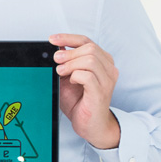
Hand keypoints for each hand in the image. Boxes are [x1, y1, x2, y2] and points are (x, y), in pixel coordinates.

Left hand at [50, 33, 120, 149]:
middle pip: (90, 48)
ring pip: (90, 59)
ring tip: (61, 72)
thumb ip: (65, 63)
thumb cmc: (79, 101)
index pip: (87, 41)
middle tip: (56, 61)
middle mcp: (108, 69)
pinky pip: (88, 75)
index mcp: (102, 61)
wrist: (88, 124)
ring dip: (71, 64)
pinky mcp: (101, 91)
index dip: (68, 38)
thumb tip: (56, 47)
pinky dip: (75, 76)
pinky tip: (72, 82)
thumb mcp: (68, 77)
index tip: (52, 39)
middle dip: (68, 52)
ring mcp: (107, 80)